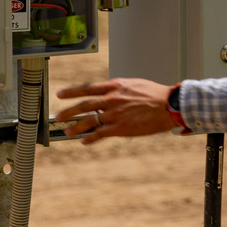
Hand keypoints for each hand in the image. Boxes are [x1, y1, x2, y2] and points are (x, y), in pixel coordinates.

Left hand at [55, 78, 176, 141]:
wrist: (168, 105)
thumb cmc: (155, 94)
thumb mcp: (134, 85)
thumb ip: (118, 89)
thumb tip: (108, 94)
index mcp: (115, 86)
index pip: (88, 88)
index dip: (72, 91)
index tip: (60, 94)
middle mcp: (112, 99)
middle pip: (84, 105)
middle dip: (68, 111)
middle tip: (58, 116)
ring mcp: (115, 114)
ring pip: (89, 121)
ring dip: (76, 127)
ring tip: (67, 132)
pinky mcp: (120, 128)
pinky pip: (100, 134)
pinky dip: (90, 138)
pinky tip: (84, 141)